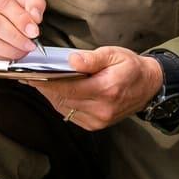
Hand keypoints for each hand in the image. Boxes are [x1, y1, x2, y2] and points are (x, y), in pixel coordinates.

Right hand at [0, 0, 46, 59]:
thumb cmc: (0, 9)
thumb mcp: (19, 0)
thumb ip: (33, 3)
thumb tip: (35, 17)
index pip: (1, 1)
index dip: (20, 18)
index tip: (33, 30)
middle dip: (16, 37)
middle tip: (30, 44)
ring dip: (10, 50)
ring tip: (22, 50)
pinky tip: (9, 56)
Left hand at [25, 47, 160, 130]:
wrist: (149, 86)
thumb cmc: (131, 68)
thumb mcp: (115, 54)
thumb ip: (92, 58)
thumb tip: (72, 61)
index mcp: (107, 89)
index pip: (68, 88)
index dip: (47, 82)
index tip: (31, 74)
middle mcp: (102, 109)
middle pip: (63, 99)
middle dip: (45, 87)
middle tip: (30, 75)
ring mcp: (99, 120)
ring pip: (64, 108)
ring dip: (50, 95)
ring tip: (39, 81)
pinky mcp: (96, 125)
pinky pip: (71, 114)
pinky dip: (61, 102)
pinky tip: (55, 91)